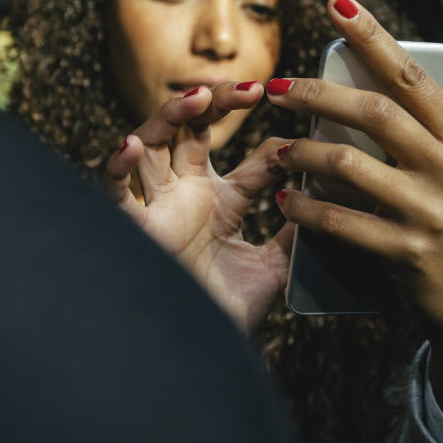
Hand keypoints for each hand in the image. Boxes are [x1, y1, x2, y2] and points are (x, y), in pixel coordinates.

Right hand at [104, 82, 293, 332]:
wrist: (195, 352)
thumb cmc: (226, 311)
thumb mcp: (271, 267)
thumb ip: (293, 233)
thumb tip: (327, 200)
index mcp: (221, 201)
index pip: (251, 161)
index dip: (275, 147)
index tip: (302, 142)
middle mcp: (187, 194)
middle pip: (193, 131)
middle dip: (215, 104)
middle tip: (248, 90)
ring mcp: (159, 205)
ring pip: (153, 143)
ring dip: (169, 116)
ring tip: (195, 97)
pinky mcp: (133, 228)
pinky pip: (115, 190)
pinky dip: (119, 166)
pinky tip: (133, 145)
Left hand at [269, 0, 442, 442]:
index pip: (412, 76)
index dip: (372, 36)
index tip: (335, 2)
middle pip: (376, 113)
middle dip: (318, 95)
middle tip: (278, 89)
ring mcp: (433, 212)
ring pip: (350, 164)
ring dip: (302, 153)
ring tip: (275, 149)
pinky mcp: (408, 252)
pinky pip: (342, 220)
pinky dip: (305, 207)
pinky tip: (283, 198)